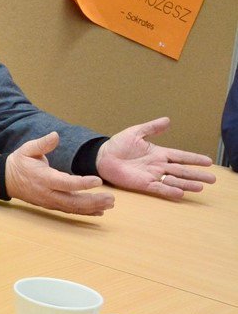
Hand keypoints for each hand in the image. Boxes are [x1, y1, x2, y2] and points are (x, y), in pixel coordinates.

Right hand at [6, 132, 113, 215]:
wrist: (6, 179)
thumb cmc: (20, 162)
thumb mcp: (28, 149)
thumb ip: (42, 143)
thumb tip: (55, 135)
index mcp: (44, 178)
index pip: (66, 183)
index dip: (82, 183)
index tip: (98, 180)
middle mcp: (47, 193)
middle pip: (73, 201)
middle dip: (93, 201)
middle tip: (111, 199)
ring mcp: (49, 201)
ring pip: (73, 208)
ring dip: (92, 208)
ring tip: (109, 204)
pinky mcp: (51, 205)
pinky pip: (69, 211)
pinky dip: (85, 212)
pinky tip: (98, 212)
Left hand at [96, 117, 215, 198]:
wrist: (102, 156)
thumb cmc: (117, 144)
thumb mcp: (136, 132)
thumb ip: (152, 128)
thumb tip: (168, 120)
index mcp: (158, 153)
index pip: (180, 156)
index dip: (194, 159)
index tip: (208, 161)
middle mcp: (158, 165)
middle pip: (181, 170)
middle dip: (196, 174)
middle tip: (212, 179)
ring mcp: (151, 175)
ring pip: (173, 180)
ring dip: (186, 184)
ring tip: (200, 187)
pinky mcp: (142, 184)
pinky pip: (158, 188)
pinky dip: (169, 190)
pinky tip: (180, 193)